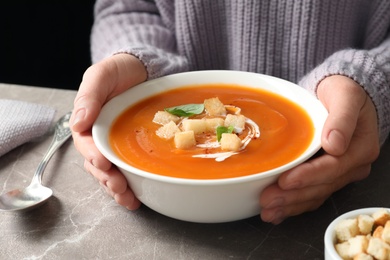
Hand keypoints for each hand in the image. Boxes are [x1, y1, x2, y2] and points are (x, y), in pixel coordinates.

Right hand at [70, 53, 146, 209]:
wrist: (143, 69)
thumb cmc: (119, 70)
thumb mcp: (102, 75)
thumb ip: (89, 96)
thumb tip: (79, 122)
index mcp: (88, 120)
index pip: (86, 143)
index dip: (93, 155)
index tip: (103, 163)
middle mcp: (99, 135)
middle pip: (97, 163)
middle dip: (106, 178)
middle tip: (119, 188)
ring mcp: (115, 143)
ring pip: (110, 171)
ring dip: (116, 187)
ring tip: (128, 200)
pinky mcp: (131, 148)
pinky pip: (127, 168)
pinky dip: (130, 183)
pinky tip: (137, 195)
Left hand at [259, 75, 379, 223]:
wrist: (341, 93)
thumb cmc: (342, 91)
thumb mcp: (345, 96)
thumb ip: (342, 119)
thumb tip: (335, 144)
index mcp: (359, 148)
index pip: (331, 168)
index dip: (308, 177)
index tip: (285, 182)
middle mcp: (351, 165)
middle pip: (321, 186)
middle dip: (293, 197)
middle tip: (268, 202)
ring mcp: (339, 172)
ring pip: (315, 194)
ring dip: (291, 205)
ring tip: (268, 212)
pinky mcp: (326, 174)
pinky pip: (312, 194)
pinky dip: (295, 204)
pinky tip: (278, 212)